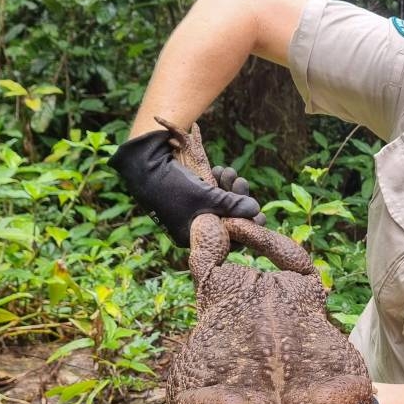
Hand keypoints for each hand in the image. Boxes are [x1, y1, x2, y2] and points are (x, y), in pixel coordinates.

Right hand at [107, 130, 260, 246]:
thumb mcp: (207, 197)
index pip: (226, 240)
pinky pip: (210, 195)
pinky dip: (217, 184)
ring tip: (230, 172)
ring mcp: (190, 212)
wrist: (143, 164)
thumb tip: (256, 211)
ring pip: (219, 205)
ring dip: (228, 188)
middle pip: (225, 220)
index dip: (245, 227)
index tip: (260, 215)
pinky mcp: (188, 197)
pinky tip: (220, 170)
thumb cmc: (174, 186)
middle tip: (242, 183)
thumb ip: (232, 205)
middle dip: (237, 201)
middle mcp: (191, 228)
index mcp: (192, 237)